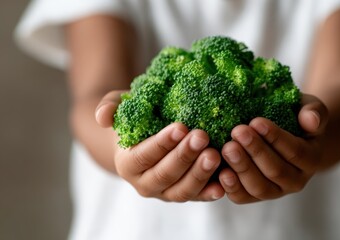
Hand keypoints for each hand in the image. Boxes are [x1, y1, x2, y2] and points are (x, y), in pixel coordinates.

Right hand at [96, 91, 224, 201]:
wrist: (146, 139)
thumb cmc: (135, 119)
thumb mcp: (119, 107)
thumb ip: (109, 108)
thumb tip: (103, 117)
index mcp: (127, 163)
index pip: (143, 156)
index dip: (161, 143)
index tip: (180, 127)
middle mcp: (144, 183)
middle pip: (164, 174)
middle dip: (184, 156)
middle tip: (201, 137)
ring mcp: (165, 192)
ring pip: (182, 190)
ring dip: (199, 174)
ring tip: (215, 155)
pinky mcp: (183, 194)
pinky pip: (197, 197)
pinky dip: (209, 193)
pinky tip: (223, 183)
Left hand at [218, 94, 327, 203]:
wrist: (285, 135)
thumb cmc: (295, 118)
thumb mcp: (308, 109)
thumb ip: (313, 112)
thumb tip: (311, 120)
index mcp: (311, 159)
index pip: (295, 152)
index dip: (276, 138)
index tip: (256, 121)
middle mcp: (295, 180)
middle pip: (276, 171)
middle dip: (255, 151)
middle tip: (237, 132)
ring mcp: (275, 191)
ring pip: (259, 187)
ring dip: (242, 168)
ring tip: (227, 148)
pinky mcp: (254, 196)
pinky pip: (243, 197)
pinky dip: (232, 187)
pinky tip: (221, 172)